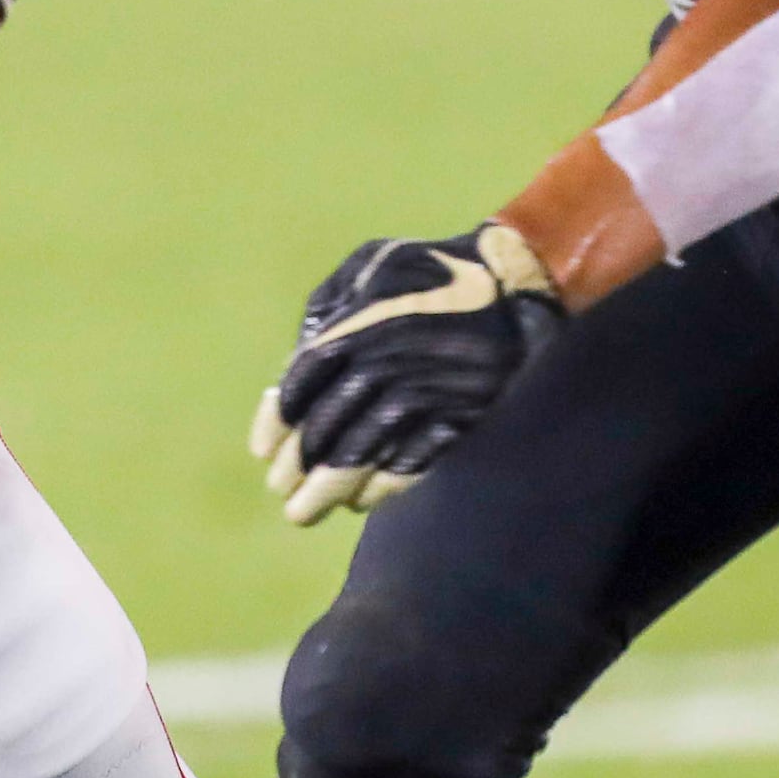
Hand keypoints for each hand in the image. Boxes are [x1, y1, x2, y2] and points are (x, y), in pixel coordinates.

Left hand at [252, 222, 561, 524]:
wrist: (515, 281)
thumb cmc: (432, 271)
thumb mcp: (370, 264)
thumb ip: (328, 306)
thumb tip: (298, 355)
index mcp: (354, 328)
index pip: (300, 385)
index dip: (277, 423)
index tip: (263, 451)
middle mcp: (382, 366)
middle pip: (326, 429)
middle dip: (298, 467)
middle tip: (281, 494)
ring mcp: (421, 396)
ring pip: (364, 454)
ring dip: (330, 490)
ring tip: (305, 513)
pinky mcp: (458, 418)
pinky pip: (413, 460)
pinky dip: (384, 485)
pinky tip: (364, 500)